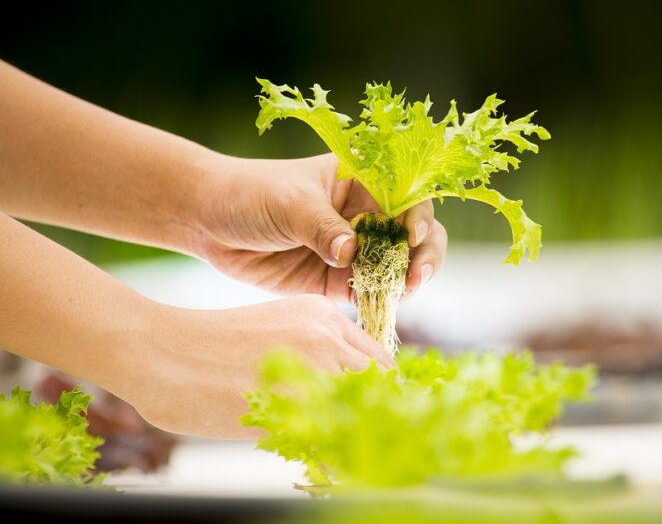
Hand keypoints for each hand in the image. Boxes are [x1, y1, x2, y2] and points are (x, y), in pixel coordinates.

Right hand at [128, 295, 392, 438]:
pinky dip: (331, 458)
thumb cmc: (212, 346)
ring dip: (357, 436)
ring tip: (343, 455)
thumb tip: (347, 392)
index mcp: (323, 314)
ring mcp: (309, 367)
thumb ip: (316, 352)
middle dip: (378, 416)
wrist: (161, 351)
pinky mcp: (287, 403)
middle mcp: (324, 334)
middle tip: (367, 443)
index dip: (382, 394)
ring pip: (362, 412)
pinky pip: (330, 441)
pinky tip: (318, 464)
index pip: (380, 361)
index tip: (377, 418)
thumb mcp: (276, 330)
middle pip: (380, 386)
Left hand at [194, 153, 447, 300]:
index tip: (412, 238)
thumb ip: (322, 227)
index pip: (406, 198)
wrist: (209, 220)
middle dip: (422, 256)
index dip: (419, 218)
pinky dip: (376, 300)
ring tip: (397, 295)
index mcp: (361, 181)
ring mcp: (352, 249)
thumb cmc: (252, 194)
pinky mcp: (334, 279)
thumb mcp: (290, 204)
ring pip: (393, 267)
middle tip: (415, 278)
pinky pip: (366, 291)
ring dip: (401, 282)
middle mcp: (363, 215)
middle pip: (411, 235)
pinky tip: (376, 306)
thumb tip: (352, 253)